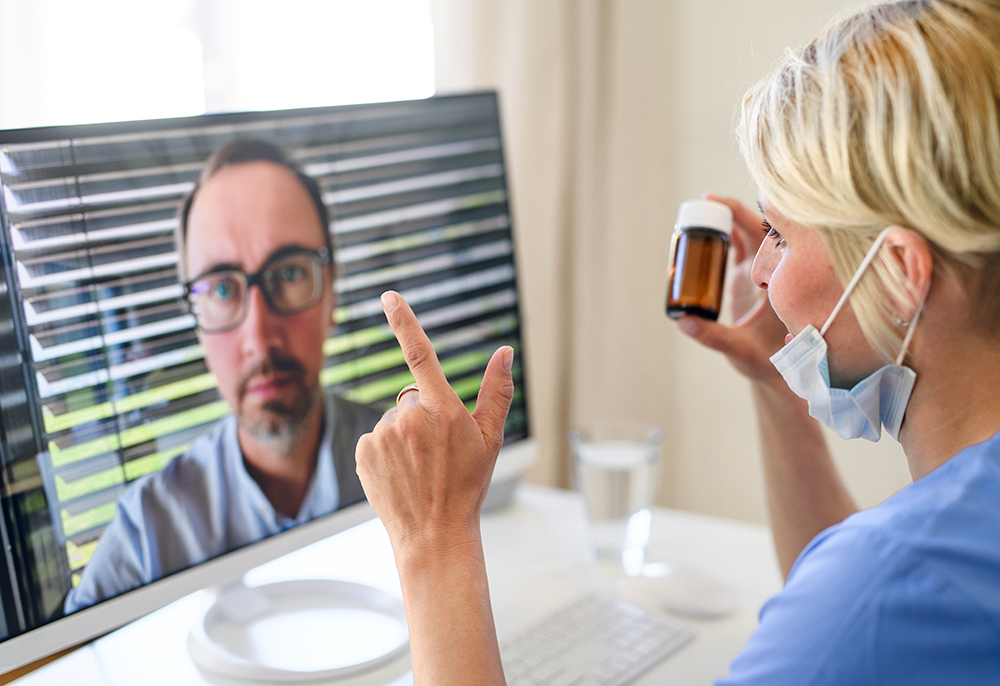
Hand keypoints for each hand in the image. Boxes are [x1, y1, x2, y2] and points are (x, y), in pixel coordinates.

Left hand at [356, 291, 514, 553]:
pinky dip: (384, 451)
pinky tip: (400, 474)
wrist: (433, 533)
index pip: (421, 353)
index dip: (404, 320)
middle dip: (422, 417)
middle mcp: (409, 416)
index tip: (389, 296)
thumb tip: (505, 351)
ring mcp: (382, 434)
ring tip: (418, 468)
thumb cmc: (467, 485)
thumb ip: (497, 391)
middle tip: (436, 453)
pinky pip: (374, 438)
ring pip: (393, 420)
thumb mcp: (490, 439)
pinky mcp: (362, 451)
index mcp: (443, 409)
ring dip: (403, 437)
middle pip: (412, 398)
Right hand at [676, 193, 788, 384]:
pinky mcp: (749, 275)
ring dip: (725, 218)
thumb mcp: (739, 349)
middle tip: (701, 203)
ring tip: (696, 214)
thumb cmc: (766, 361)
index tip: (720, 202)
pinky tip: (703, 228)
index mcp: (777, 279)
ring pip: (747, 231)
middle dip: (730, 209)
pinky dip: (724, 232)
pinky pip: (739, 243)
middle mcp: (772, 269)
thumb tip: (683, 321)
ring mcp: (761, 269)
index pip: (766, 235)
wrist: (777, 370)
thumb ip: (712, 336)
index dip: (745, 213)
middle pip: (756, 225)